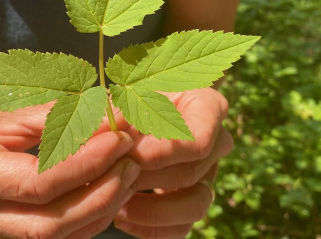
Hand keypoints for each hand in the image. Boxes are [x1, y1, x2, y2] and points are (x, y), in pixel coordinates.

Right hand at [0, 100, 140, 238]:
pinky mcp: (9, 235)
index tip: (120, 141)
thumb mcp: (17, 104)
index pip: (37, 183)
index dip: (85, 166)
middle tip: (132, 161)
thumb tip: (116, 120)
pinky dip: (90, 215)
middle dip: (100, 193)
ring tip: (129, 172)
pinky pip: (59, 237)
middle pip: (48, 223)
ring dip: (102, 207)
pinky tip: (113, 189)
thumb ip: (64, 116)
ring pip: (57, 237)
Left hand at [112, 88, 233, 237]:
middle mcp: (217, 141)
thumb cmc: (132, 96)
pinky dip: (151, 229)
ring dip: (152, 210)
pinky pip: (184, 226)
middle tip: (113, 178)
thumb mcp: (126, 96)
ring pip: (196, 204)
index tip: (130, 157)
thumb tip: (103, 137)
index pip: (201, 138)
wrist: (140, 107)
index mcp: (208, 107)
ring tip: (118, 204)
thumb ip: (115, 117)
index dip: (164, 152)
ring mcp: (209, 172)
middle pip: (192, 171)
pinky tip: (121, 218)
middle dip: (147, 179)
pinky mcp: (194, 198)